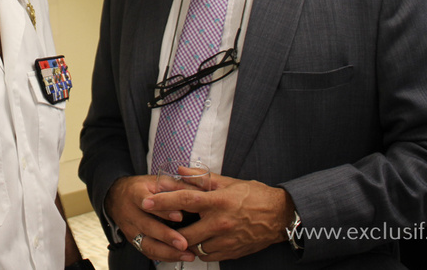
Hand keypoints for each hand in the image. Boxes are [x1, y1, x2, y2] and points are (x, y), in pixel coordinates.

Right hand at [104, 175, 194, 262]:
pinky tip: (179, 257)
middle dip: (166, 236)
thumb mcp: (156, 181)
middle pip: (147, 226)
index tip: (178, 216)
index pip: (146, 201)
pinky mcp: (133, 240)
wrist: (116, 197)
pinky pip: (148, 252)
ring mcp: (130, 229)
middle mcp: (130, 212)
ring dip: (168, 251)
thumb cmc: (141, 188)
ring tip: (186, 254)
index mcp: (135, 193)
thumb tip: (199, 190)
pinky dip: (164, 256)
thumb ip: (176, 185)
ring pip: (147, 243)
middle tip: (184, 243)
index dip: (162, 210)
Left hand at [142, 174, 292, 261]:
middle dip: (170, 230)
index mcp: (218, 201)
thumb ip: (201, 177)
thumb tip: (179, 170)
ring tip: (183, 231)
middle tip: (162, 224)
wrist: (280, 216)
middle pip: (185, 232)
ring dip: (186, 241)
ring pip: (195, 247)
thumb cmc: (254, 196)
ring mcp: (226, 240)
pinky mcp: (232, 252)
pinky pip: (208, 255)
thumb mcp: (228, 182)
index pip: (185, 199)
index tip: (146, 201)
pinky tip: (201, 240)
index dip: (163, 200)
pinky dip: (201, 249)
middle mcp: (220, 223)